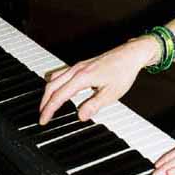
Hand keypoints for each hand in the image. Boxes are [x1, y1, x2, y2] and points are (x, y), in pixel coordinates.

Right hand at [38, 36, 156, 124]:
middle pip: (52, 86)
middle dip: (45, 102)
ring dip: (49, 92)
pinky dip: (55, 83)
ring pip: (55, 78)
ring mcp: (79, 65)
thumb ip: (94, 105)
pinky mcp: (83, 64)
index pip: (59, 96)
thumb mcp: (111, 93)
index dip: (49, 109)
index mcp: (82, 77)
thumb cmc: (123, 71)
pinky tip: (60, 90)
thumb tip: (80, 116)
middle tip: (43, 116)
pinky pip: (62, 73)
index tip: (43, 120)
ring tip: (48, 105)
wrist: (131, 54)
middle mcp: (77, 69)